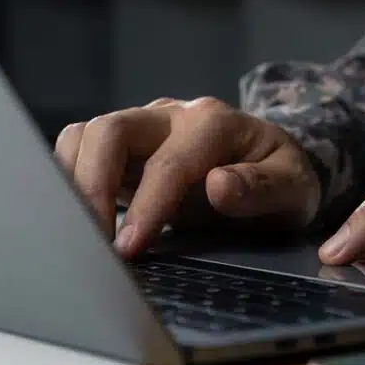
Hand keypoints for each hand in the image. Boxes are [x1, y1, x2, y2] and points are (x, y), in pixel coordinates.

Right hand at [55, 97, 320, 257]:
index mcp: (216, 123)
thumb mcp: (295, 190)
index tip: (129, 248)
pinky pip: (82, 151)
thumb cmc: (284, 180)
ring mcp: (145, 128)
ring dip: (73, 181)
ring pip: (87, 135)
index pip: (170, 162)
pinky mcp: (126, 148)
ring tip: (78, 234)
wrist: (275, 168)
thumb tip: (219, 186)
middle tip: (92, 241)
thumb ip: (263, 188)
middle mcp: (173, 116)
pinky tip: (77, 220)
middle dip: (93, 185)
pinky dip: (69, 180)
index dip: (147, 206)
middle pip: (111, 130)